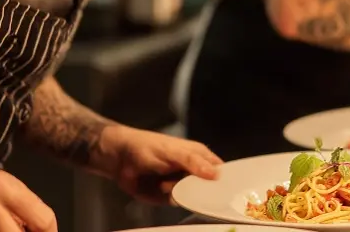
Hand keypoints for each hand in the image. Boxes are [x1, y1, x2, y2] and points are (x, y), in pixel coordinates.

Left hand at [105, 127, 222, 204]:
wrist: (120, 159)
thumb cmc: (148, 147)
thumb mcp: (172, 151)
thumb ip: (193, 162)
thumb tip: (216, 174)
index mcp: (199, 157)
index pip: (220, 170)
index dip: (226, 180)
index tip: (229, 190)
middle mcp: (194, 172)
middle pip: (209, 188)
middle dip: (204, 191)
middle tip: (187, 185)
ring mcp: (182, 185)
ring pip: (194, 197)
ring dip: (183, 193)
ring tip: (166, 182)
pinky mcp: (170, 197)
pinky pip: (178, 203)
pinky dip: (172, 199)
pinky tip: (162, 189)